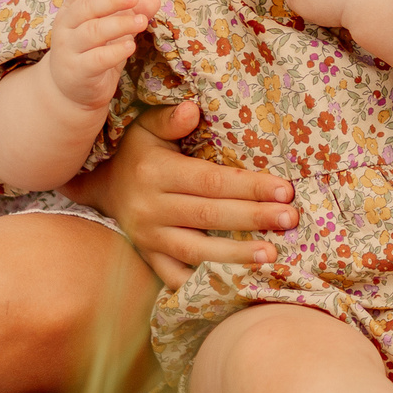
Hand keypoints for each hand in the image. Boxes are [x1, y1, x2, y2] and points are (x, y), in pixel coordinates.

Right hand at [40, 0, 160, 109]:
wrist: (72, 92)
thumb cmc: (93, 52)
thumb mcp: (113, 30)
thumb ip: (131, 13)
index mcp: (72, 10)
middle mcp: (66, 26)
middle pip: (86, 7)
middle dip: (112, 0)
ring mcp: (68, 49)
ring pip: (92, 31)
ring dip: (120, 24)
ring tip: (141, 22)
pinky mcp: (77, 71)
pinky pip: (96, 58)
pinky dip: (115, 51)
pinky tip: (131, 46)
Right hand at [62, 101, 300, 288]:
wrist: (102, 189)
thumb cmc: (138, 153)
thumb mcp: (146, 128)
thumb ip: (169, 119)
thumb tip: (191, 109)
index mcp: (156, 173)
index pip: (211, 182)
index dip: (248, 186)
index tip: (284, 190)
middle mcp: (151, 208)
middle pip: (210, 216)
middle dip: (253, 217)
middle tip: (290, 219)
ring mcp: (149, 238)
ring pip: (196, 251)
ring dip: (236, 255)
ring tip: (272, 255)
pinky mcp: (149, 258)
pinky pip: (177, 277)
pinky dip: (205, 283)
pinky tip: (237, 283)